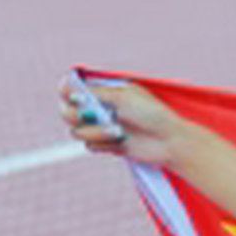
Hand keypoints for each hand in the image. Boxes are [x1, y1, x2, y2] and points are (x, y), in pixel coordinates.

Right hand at [55, 77, 195, 167]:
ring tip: (116, 131)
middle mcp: (100, 109)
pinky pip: (89, 145)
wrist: (168, 140)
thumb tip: (70, 93)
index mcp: (105, 92)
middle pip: (68, 111)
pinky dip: (102, 143)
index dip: (66, 92)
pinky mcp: (107, 145)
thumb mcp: (124, 96)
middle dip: (73, 114)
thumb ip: (95, 94)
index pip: (74, 90)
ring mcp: (102, 128)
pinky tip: (119, 141)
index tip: (68, 95)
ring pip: (77, 131)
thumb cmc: (152, 114)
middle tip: (84, 115)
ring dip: (94, 131)